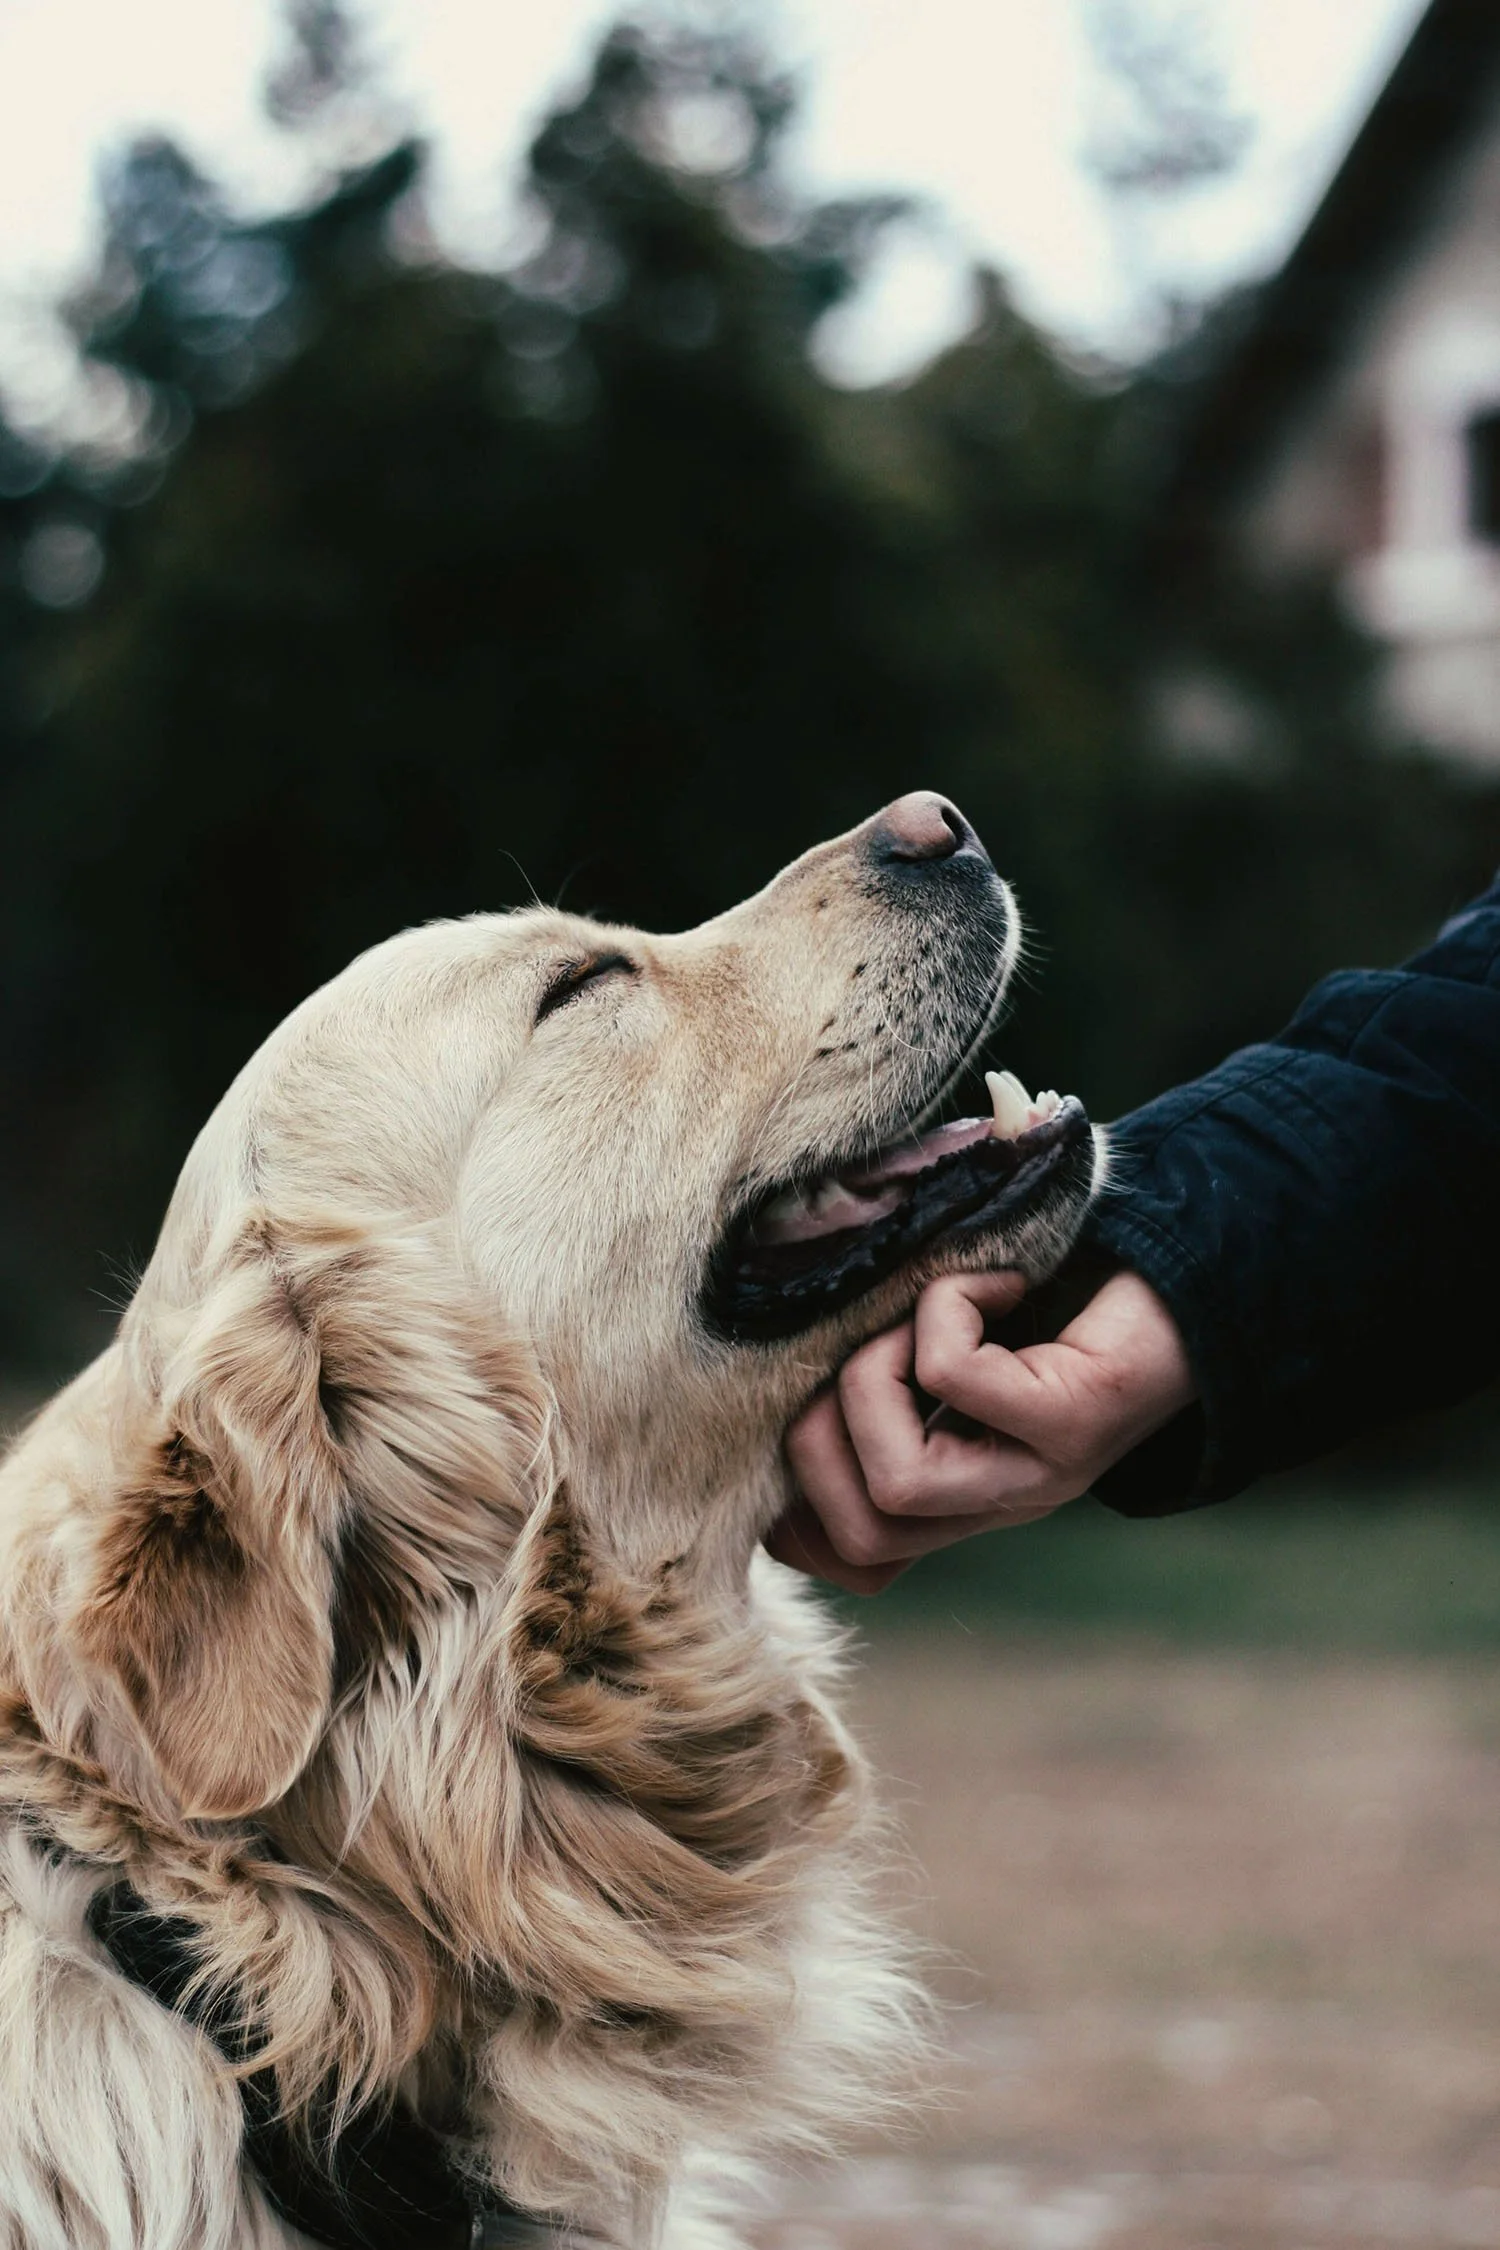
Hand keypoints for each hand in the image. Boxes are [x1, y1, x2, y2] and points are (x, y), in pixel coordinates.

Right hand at [769, 1268, 1195, 1592]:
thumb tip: (782, 1362)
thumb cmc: (1066, 1304)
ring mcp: (1040, 1472)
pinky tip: (995, 1282)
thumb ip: (891, 1381)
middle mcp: (1000, 1501)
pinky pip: (954, 1376)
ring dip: (870, 1379)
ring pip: (896, 1482)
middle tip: (861, 1348)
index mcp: (965, 1497)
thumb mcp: (964, 1355)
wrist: (1194, 1277)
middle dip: (816, 1432)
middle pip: (860, 1532)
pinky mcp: (1074, 1420)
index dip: (800, 1512)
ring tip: (918, 1318)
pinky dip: (944, 1307)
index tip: (797, 1416)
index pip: (860, 1563)